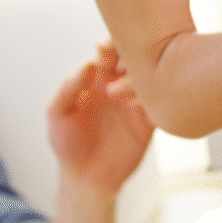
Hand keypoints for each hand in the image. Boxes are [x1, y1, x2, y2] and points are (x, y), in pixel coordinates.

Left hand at [47, 40, 154, 194]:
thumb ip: (69, 88)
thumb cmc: (68, 144)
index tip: (104, 46)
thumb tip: (89, 64)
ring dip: (140, 79)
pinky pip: (164, 101)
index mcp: (98, 78)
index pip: (108, 52)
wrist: (88, 178)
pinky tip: (146, 102)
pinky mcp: (153, 118)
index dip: (109, 44)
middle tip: (127, 56)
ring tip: (119, 94)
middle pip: (134, 58)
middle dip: (134, 51)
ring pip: (151, 77)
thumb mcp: (58, 115)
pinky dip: (161, 97)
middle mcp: (121, 85)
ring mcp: (138, 100)